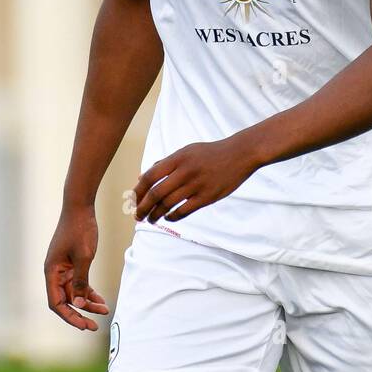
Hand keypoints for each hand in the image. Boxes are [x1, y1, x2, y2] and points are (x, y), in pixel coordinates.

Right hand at [43, 204, 110, 330]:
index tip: (84, 325)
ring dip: (88, 302)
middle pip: (66, 300)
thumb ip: (81, 281)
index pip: (56, 302)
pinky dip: (89, 291)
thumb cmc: (79, 230)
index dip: (69, 316)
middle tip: (95, 325)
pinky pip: (80, 283)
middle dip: (80, 313)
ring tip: (104, 310)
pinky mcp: (72, 263)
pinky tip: (101, 300)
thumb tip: (80, 304)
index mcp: (51, 271)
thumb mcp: (84, 257)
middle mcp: (55, 272)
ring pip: (74, 292)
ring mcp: (63, 268)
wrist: (80, 207)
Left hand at [134, 136, 262, 223]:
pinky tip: (168, 218)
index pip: (150, 177)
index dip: (138, 191)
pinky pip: (184, 211)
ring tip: (151, 220)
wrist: (239, 154)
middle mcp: (185, 171)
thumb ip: (165, 163)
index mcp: (177, 158)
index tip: (132, 200)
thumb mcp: (186, 151)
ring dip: (156, 215)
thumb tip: (142, 177)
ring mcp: (196, 184)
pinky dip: (172, 217)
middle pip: (156, 193)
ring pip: (168, 204)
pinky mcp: (207, 197)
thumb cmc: (209, 153)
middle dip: (143, 207)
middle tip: (137, 216)